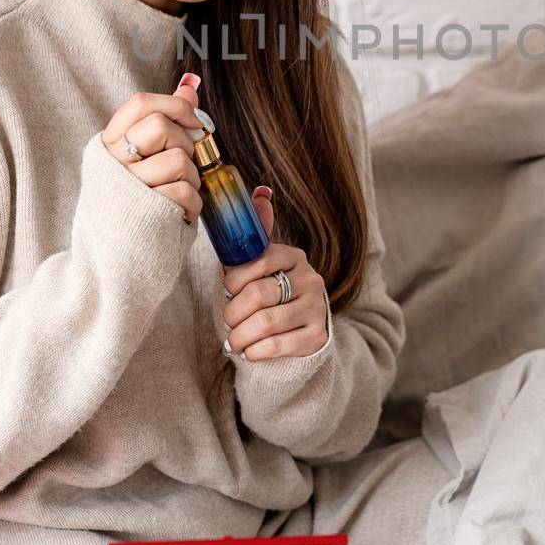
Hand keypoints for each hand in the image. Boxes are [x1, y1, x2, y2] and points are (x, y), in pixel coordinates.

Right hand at [100, 73, 205, 224]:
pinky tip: (179, 213)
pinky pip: (185, 192)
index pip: (140, 103)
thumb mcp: (143, 159)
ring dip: (191, 179)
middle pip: (161, 127)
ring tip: (179, 194)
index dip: (174, 105)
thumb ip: (164, 120)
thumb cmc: (137, 203)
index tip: (193, 122)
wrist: (117, 259)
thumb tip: (190, 85)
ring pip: (178, 160)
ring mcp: (127, 187)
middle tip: (183, 167)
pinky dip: (192, 204)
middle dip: (186, 145)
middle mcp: (113, 163)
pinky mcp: (145, 212)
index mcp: (109, 144)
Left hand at [221, 190, 329, 359]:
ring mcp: (316, 307)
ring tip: (233, 341)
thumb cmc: (269, 297)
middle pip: (258, 294)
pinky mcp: (317, 336)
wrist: (299, 335)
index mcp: (293, 256)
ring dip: (240, 336)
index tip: (227, 291)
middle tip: (228, 321)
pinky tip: (249, 352)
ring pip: (265, 322)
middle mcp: (311, 278)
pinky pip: (278, 344)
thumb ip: (257, 235)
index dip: (233, 280)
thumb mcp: (261, 266)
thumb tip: (261, 191)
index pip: (257, 261)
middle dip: (233, 312)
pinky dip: (255, 351)